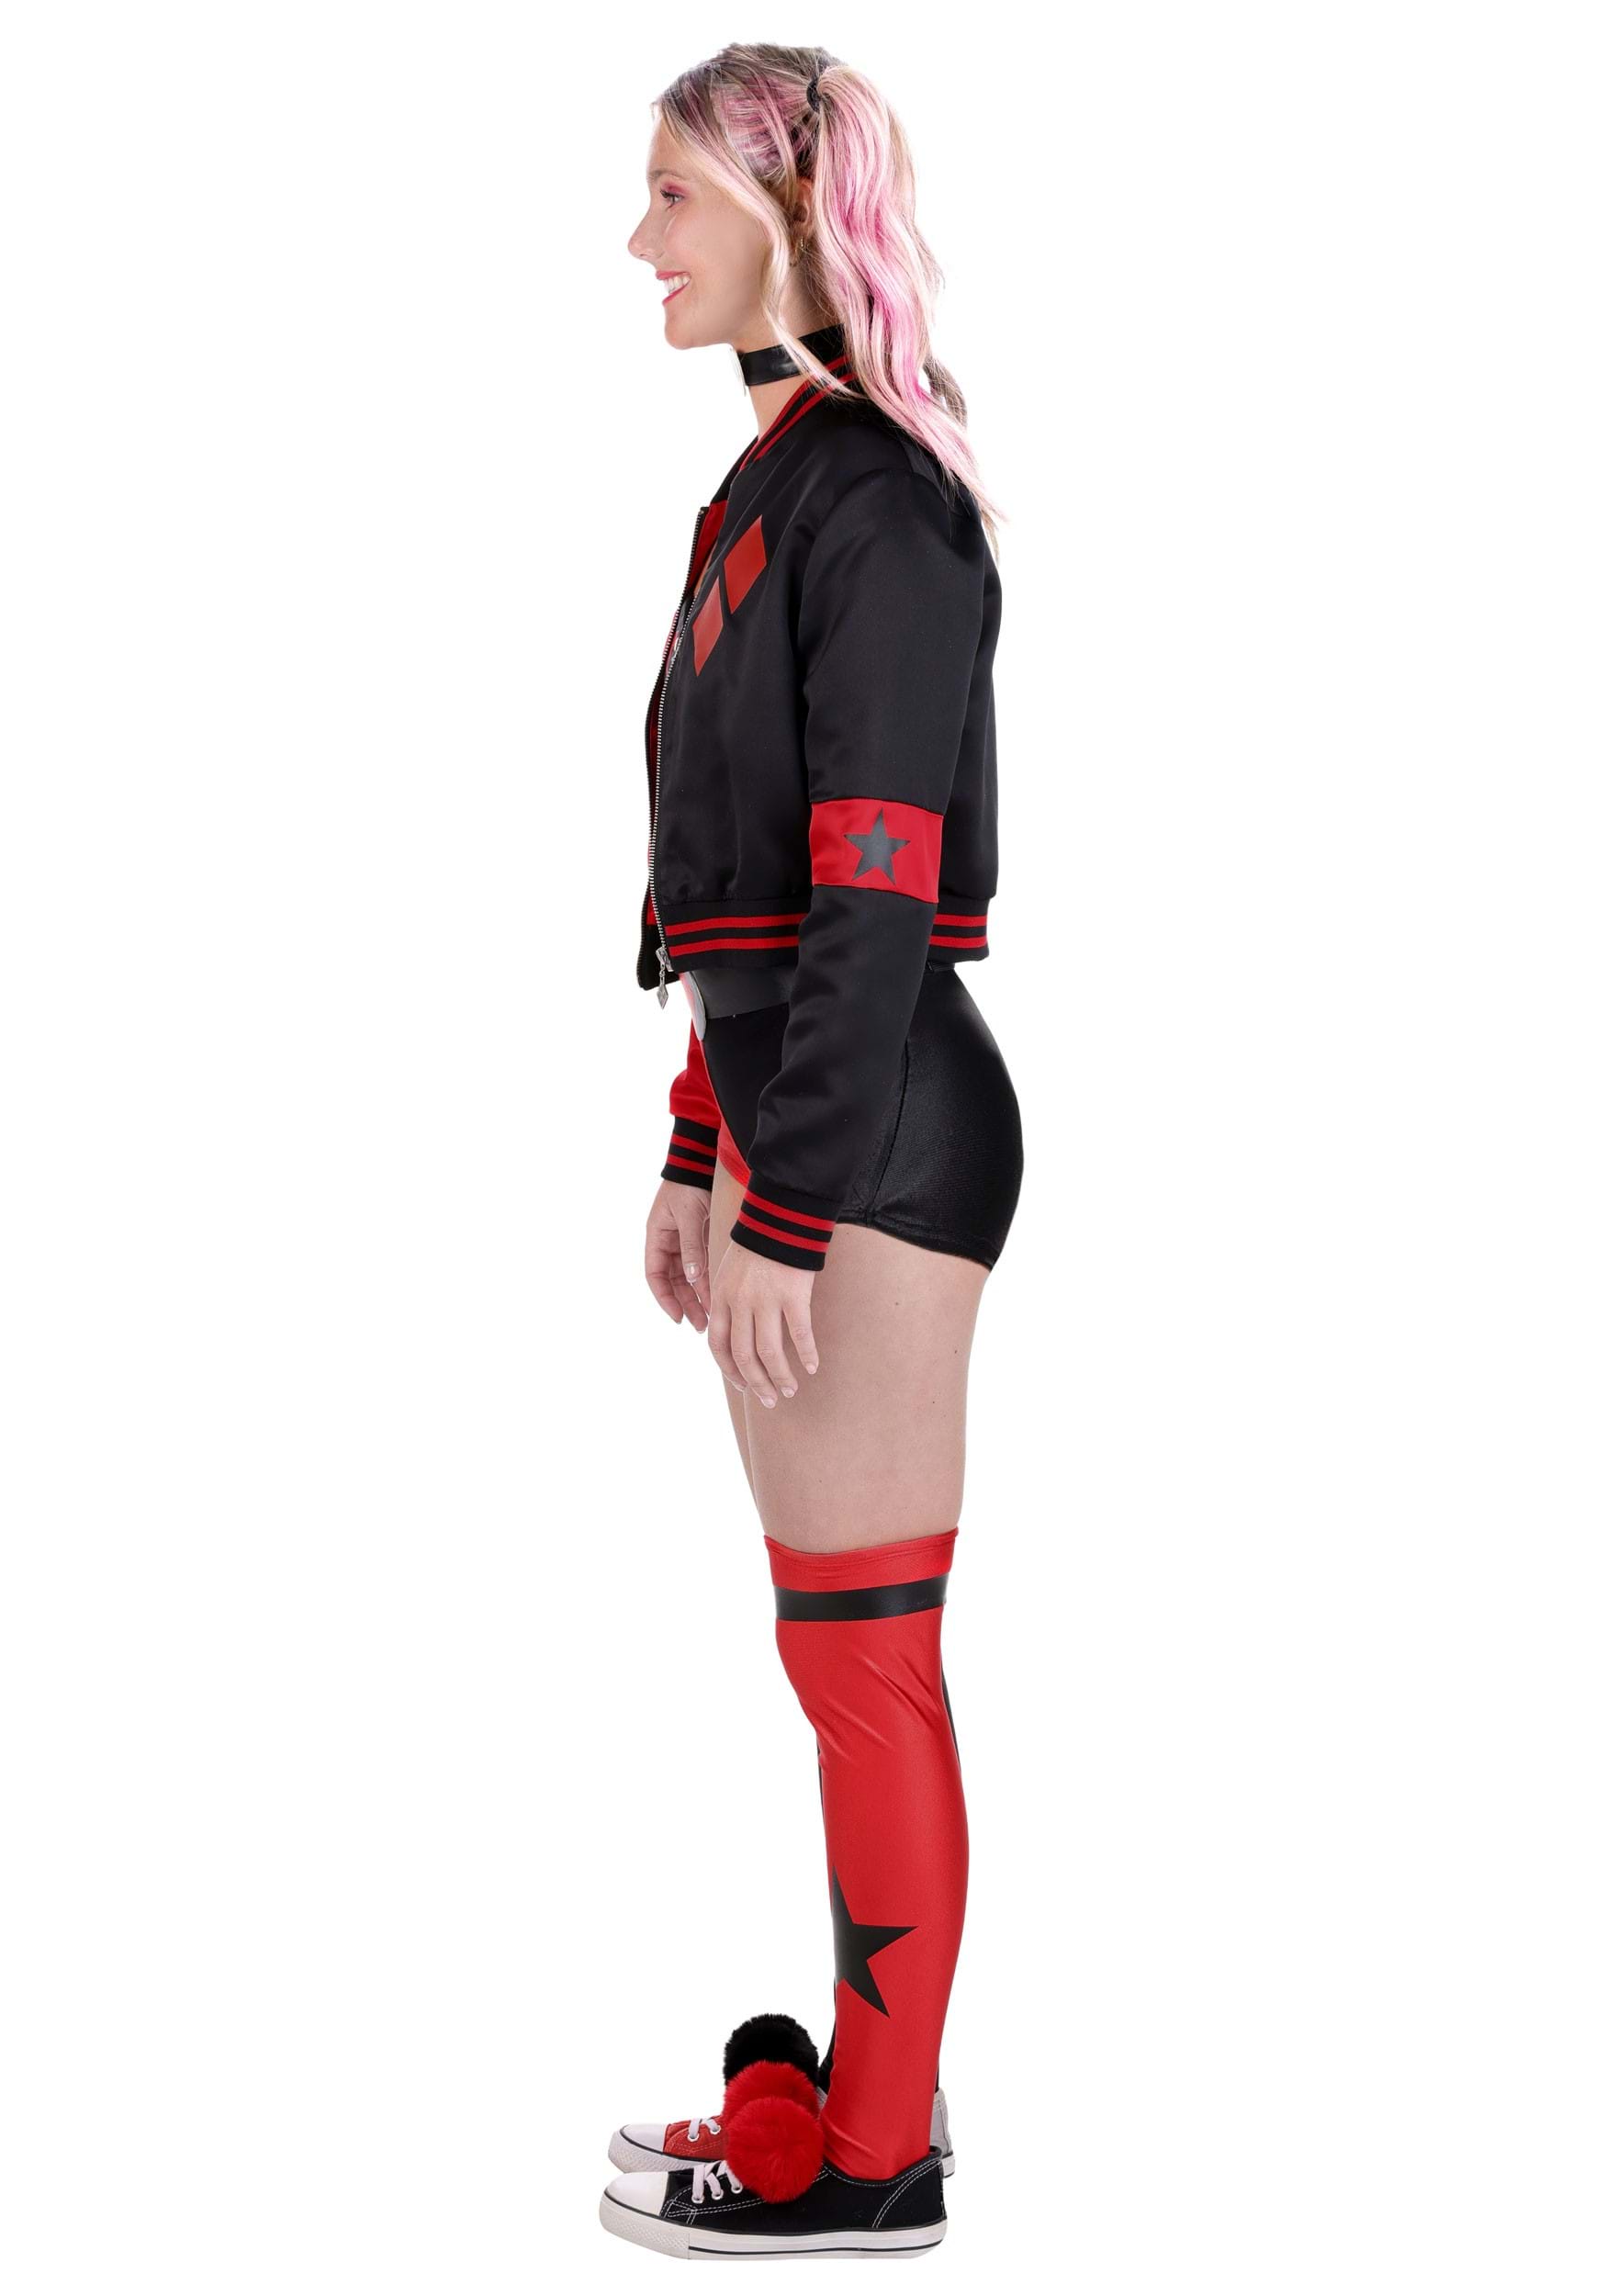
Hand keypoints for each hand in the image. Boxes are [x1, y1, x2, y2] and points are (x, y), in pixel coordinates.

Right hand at [645, 1180, 711, 1331]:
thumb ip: (691, 1246)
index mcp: (657, 1237)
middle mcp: (669, 1243)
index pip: (655, 1276)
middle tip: (700, 1325)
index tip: (677, 1317)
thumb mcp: (688, 1215)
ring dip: (699, 1297)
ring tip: (712, 1317)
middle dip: (686, 1304)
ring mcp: (685, 1243)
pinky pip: (703, 1266)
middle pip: (674, 1282)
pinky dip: (709, 1282)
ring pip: (690, 1278)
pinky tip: (719, 1296)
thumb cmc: (690, 1185)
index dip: (664, 1298)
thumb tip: (693, 1278)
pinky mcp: (702, 1240)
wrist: (702, 1162)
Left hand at [708, 1236, 819, 1404]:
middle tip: (770, 1400)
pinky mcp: (793, 1294)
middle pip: (744, 1355)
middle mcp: (740, 1302)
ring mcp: (766, 1299)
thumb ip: (729, 1302)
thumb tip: (735, 1335)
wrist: (779, 1216)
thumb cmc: (756, 1245)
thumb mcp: (729, 1272)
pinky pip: (800, 1333)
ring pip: (769, 1351)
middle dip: (756, 1383)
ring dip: (780, 1376)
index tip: (743, 1386)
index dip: (730, 1371)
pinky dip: (806, 1353)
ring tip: (790, 1389)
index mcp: (721, 1297)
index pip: (719, 1346)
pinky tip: (812, 1366)